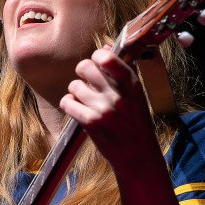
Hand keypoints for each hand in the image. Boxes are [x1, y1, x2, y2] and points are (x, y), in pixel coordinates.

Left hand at [60, 46, 159, 169]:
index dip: (97, 57)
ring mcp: (103, 109)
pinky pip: (67, 102)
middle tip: (87, 83)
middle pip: (84, 66)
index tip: (97, 64)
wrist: (137, 157)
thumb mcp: (136, 96)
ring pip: (74, 85)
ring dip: (76, 92)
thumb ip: (120, 72)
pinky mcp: (90, 122)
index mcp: (132, 84)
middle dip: (82, 73)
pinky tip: (78, 110)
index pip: (107, 57)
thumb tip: (105, 47)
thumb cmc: (135, 124)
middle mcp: (118, 94)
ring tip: (86, 101)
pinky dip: (69, 104)